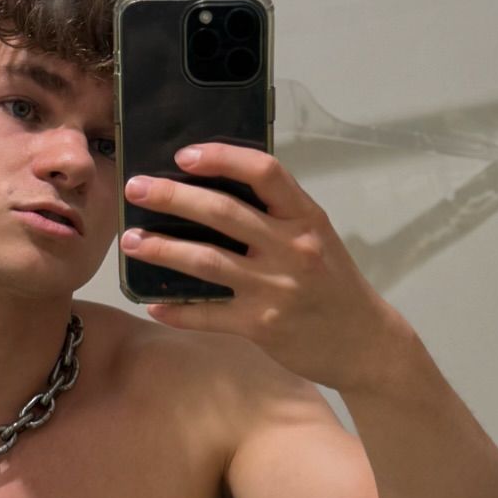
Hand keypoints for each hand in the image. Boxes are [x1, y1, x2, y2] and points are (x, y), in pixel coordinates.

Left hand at [121, 142, 405, 389]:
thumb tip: (216, 188)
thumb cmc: (334, 283)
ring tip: (131, 242)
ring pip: (206, 261)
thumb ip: (278, 214)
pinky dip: (177, 310)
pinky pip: (208, 314)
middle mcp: (292, 248)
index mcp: (306, 217)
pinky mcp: (262, 325)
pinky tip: (154, 303)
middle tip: (135, 188)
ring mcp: (275, 288)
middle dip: (171, 197)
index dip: (221, 158)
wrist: (365, 342)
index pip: (264, 172)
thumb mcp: (317, 237)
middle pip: (223, 213)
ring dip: (161, 249)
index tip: (184, 155)